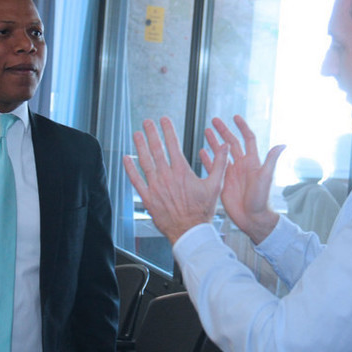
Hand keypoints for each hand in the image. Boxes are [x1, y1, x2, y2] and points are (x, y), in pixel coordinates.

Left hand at [123, 117, 228, 243]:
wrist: (190, 232)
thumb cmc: (202, 211)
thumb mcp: (216, 186)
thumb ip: (220, 164)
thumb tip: (225, 146)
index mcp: (182, 172)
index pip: (173, 144)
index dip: (168, 130)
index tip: (164, 120)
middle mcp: (167, 177)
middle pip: (157, 149)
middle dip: (152, 133)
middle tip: (147, 122)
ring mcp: (155, 187)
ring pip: (145, 162)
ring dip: (140, 146)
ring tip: (137, 134)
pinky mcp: (148, 198)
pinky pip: (136, 181)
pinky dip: (130, 169)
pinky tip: (126, 159)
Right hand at [202, 115, 283, 243]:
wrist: (253, 219)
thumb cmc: (262, 200)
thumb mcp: (266, 177)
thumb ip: (271, 160)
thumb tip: (283, 144)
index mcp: (252, 162)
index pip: (247, 139)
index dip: (242, 127)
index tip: (235, 117)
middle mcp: (242, 165)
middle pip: (232, 143)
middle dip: (223, 131)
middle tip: (214, 120)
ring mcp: (232, 174)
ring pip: (221, 153)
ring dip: (214, 142)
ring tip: (206, 131)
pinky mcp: (223, 183)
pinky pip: (214, 168)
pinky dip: (208, 159)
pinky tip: (201, 151)